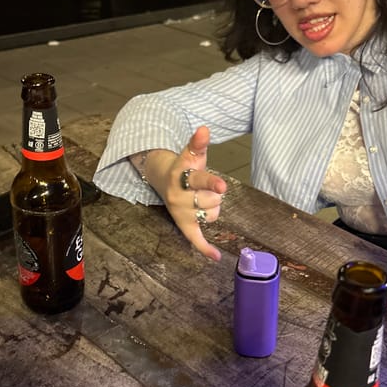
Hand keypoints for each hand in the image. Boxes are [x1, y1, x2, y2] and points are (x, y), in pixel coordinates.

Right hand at [150, 126, 226, 261]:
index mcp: (182, 177)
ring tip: (202, 198)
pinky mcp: (184, 225)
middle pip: (211, 201)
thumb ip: (198, 143)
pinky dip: (205, 249)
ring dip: (213, 207)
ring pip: (211, 214)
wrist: (163, 179)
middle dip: (214, 194)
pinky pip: (195, 239)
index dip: (212, 184)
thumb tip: (204, 129)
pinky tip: (216, 257)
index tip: (222, 188)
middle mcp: (179, 197)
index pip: (199, 181)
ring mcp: (181, 212)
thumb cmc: (185, 167)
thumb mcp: (191, 155)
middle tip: (206, 188)